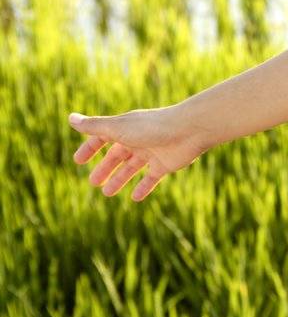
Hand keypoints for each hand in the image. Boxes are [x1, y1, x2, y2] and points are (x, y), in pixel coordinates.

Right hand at [67, 106, 208, 201]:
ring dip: (120, 179)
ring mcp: (152, 152)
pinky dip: (144, 187)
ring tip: (107, 193)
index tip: (78, 161)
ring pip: (132, 168)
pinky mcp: (166, 164)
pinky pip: (152, 178)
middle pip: (118, 156)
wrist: (189, 130)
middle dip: (106, 168)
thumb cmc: (152, 127)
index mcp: (126, 128)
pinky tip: (135, 198)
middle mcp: (139, 140)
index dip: (90, 148)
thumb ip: (95, 126)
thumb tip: (70, 118)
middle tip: (93, 182)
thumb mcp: (118, 128)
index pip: (103, 138)